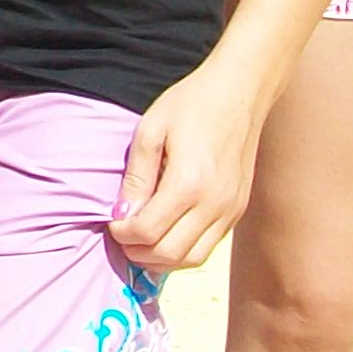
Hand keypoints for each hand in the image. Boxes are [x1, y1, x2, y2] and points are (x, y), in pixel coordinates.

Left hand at [112, 58, 265, 270]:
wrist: (240, 92)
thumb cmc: (191, 104)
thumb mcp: (150, 130)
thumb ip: (136, 177)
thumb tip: (122, 215)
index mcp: (189, 183)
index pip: (148, 232)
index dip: (122, 233)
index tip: (112, 221)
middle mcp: (214, 204)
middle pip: (169, 254)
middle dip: (138, 252)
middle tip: (123, 234)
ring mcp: (230, 210)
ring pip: (192, 259)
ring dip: (161, 259)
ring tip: (141, 240)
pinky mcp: (238, 210)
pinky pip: (208, 247)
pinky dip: (183, 250)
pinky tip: (166, 233)